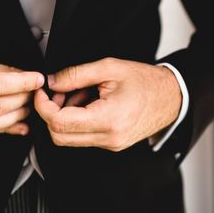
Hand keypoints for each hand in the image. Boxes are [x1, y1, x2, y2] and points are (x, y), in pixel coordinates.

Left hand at [34, 58, 181, 151]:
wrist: (171, 98)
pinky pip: (83, 137)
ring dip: (65, 116)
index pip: (59, 122)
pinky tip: (87, 103)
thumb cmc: (146, 82)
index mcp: (108, 119)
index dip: (43, 106)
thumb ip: (76, 75)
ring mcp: (110, 144)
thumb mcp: (109, 68)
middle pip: (59, 136)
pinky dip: (77, 121)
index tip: (42, 92)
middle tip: (58, 93)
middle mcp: (108, 138)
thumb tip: (52, 82)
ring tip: (79, 94)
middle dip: (51, 113)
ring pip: (69, 138)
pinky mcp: (111, 144)